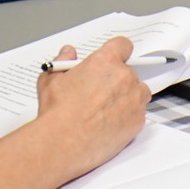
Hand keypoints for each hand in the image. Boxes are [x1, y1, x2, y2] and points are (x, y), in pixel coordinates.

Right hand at [35, 37, 148, 175]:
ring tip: (106, 111)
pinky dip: (128, 118)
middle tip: (101, 93)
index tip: (114, 60)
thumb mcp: (50, 79)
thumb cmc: (57, 112)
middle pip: (130, 73)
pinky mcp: (138, 121)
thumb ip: (63, 61)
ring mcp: (134, 99)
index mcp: (105, 62)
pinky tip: (109, 124)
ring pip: (139, 93)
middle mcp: (124, 77)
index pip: (123, 45)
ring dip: (128, 98)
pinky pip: (139, 114)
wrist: (62, 143)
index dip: (118, 52)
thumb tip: (68, 53)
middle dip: (118, 81)